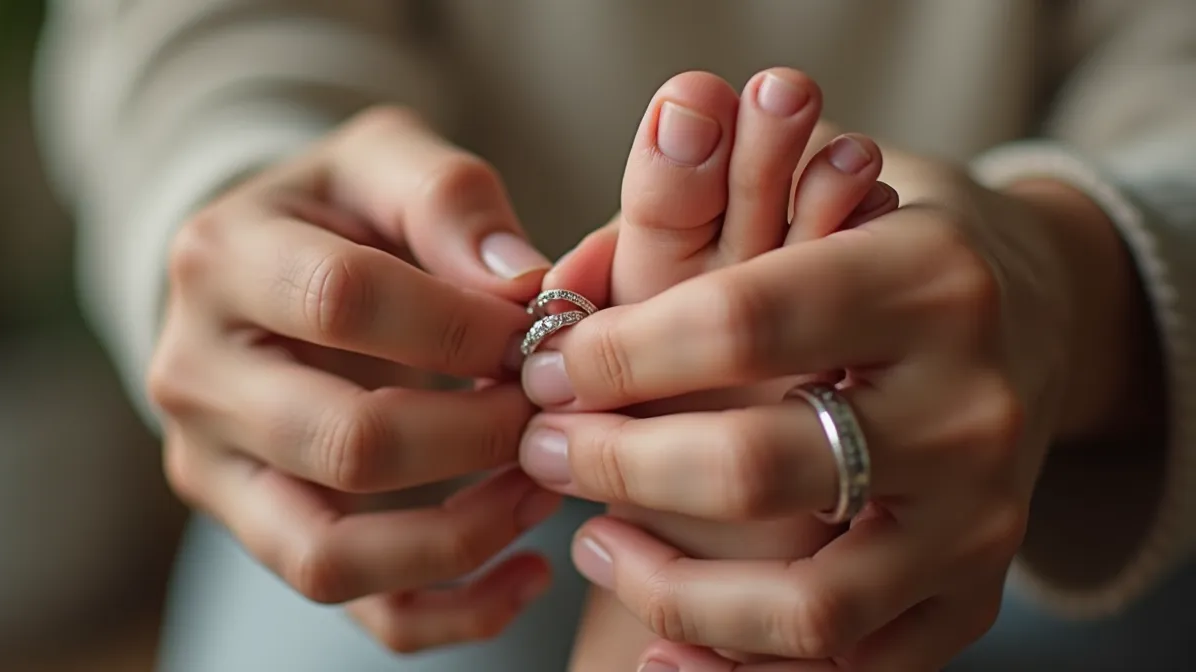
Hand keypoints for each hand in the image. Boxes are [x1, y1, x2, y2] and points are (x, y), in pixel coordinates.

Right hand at [149, 107, 563, 652]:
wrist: (264, 273)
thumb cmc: (343, 212)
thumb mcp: (385, 161)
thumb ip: (448, 200)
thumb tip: (526, 286)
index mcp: (219, 257)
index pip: (345, 301)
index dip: (463, 325)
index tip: (542, 331)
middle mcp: (193, 374)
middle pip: (344, 442)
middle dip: (476, 436)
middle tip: (550, 413)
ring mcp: (212, 468)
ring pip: (330, 555)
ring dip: (463, 537)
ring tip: (541, 489)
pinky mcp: (253, 533)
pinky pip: (351, 608)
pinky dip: (451, 610)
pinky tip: (525, 570)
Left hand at [518, 146, 1140, 668]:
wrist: (1032, 315)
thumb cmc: (875, 246)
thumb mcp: (798, 190)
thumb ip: (675, 219)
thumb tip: (547, 289)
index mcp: (928, 277)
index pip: (741, 323)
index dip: (618, 357)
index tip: (547, 370)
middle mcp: (970, 404)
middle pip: (759, 470)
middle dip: (617, 466)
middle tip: (545, 448)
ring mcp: (981, 514)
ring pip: (810, 605)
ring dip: (670, 592)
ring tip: (594, 541)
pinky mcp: (976, 592)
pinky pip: (854, 670)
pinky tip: (662, 647)